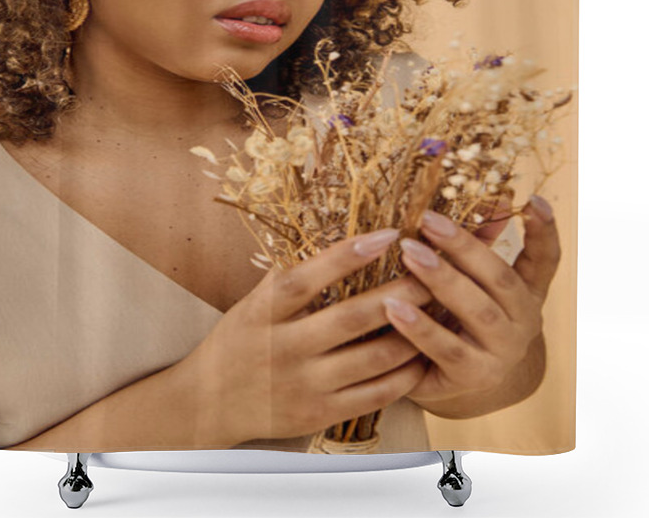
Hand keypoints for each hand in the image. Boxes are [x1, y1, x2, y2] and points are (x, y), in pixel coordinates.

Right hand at [173, 228, 431, 445]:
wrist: (209, 403)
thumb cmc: (238, 341)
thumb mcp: (252, 303)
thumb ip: (289, 278)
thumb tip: (338, 238)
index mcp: (265, 312)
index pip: (307, 279)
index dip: (347, 256)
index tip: (389, 234)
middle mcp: (285, 348)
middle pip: (352, 318)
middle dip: (400, 294)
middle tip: (434, 273)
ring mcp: (304, 385)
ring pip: (372, 358)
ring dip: (412, 333)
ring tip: (439, 311)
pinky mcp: (319, 414)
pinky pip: (373, 395)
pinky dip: (403, 375)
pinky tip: (422, 355)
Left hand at [381, 195, 560, 409]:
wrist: (452, 382)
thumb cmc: (459, 319)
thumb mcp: (471, 282)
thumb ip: (477, 243)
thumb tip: (489, 196)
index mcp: (526, 293)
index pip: (545, 260)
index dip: (544, 231)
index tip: (534, 200)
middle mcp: (523, 322)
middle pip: (500, 278)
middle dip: (464, 247)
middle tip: (427, 221)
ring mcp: (502, 352)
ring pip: (478, 312)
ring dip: (442, 279)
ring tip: (408, 254)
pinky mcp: (473, 377)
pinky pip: (447, 349)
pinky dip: (420, 328)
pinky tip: (394, 306)